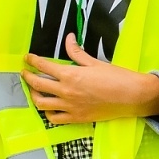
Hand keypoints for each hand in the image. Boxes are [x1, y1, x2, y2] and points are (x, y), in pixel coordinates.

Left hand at [22, 34, 158, 123]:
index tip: (28, 58)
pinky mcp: (76, 118)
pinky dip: (48, 113)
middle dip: (28, 77)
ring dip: (34, 95)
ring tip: (34, 90)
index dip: (33, 61)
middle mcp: (66, 92)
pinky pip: (54, 118)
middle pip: (37, 85)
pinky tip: (49, 107)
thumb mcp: (95, 62)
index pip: (44, 66)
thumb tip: (69, 39)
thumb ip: (77, 53)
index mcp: (70, 75)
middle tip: (26, 73)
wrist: (132, 97)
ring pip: (41, 104)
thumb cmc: (116, 78)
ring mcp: (70, 107)